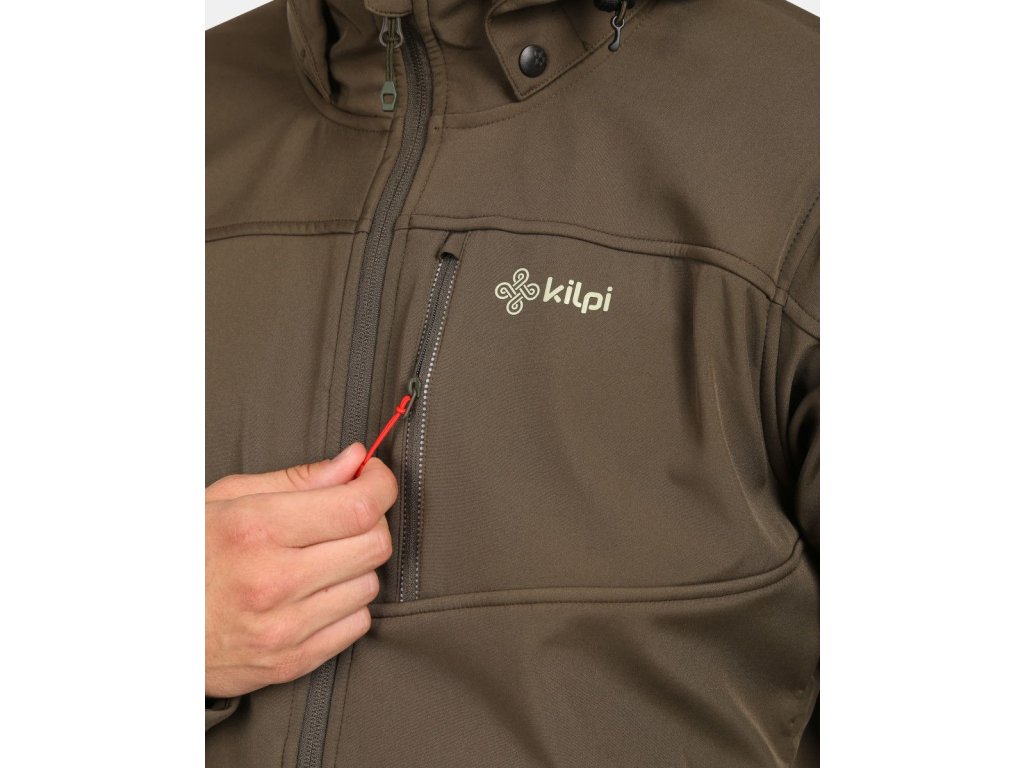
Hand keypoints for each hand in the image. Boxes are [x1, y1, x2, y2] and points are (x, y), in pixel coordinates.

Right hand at [205, 443, 396, 697]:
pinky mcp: (291, 662)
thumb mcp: (227, 500)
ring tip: (320, 558)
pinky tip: (316, 593)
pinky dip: (347, 605)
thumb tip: (355, 461)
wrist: (146, 628)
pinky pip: (357, 625)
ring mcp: (283, 628)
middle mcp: (272, 581)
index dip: (379, 485)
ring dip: (356, 566)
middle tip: (346, 515)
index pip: (356, 507)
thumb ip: (299, 480)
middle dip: (370, 521)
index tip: (374, 477)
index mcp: (255, 529)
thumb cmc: (186, 554)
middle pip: (373, 545)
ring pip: (370, 585)